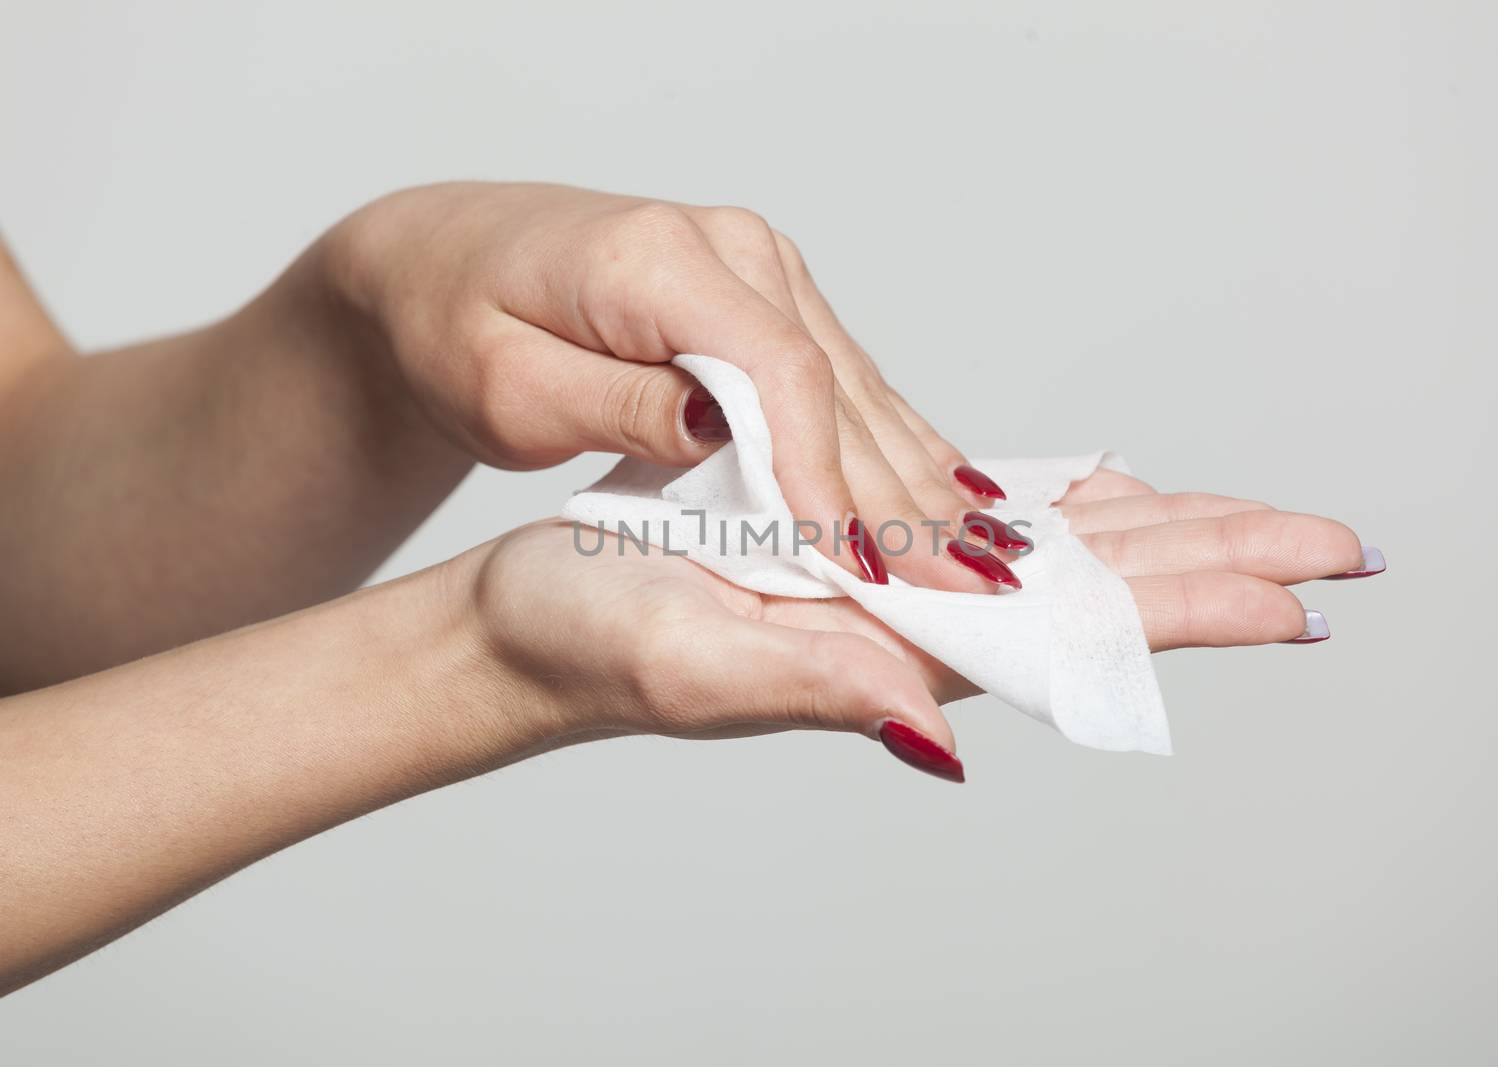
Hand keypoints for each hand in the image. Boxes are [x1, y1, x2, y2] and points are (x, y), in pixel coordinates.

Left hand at [318, 182, 1016, 593]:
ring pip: (852, 382)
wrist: (445, 259)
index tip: (862, 566)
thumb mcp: (506, 387)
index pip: (777, 375)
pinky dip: (886, 437)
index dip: (825, 479)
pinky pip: (839, 373)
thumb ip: (618, 406)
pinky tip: (939, 487)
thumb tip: (725, 431)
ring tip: (976, 556)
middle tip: (963, 586)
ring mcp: (756, 262)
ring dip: (908, 473)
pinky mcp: (765, 288)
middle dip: (893, 494)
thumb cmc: (454, 326)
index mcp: (656, 260)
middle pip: (832, 383)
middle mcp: (727, 246)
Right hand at [466, 473, 1381, 782]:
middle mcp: (912, 626)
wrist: (533, 624)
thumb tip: (929, 729)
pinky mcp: (852, 551)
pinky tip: (1102, 500)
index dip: (1188, 612)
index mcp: (891, 651)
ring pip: (1053, 559)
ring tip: (1253, 524)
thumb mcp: (687, 658)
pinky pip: (981, 527)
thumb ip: (811, 685)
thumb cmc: (588, 642)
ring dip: (1156, 537)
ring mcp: (889, 590)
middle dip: (1215, 567)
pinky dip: (1056, 510)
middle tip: (1334, 548)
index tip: (1299, 598)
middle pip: (1094, 595)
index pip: (1076, 635)